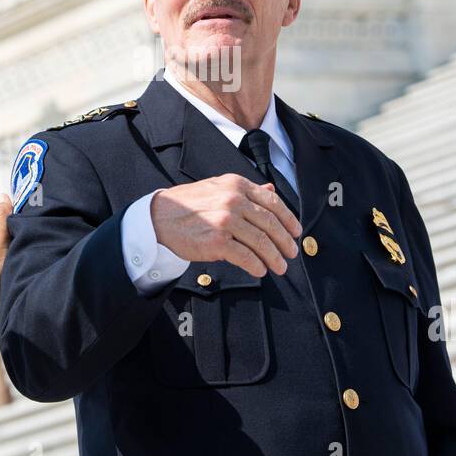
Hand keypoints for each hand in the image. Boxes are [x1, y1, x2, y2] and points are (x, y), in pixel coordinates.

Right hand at [150, 175, 300, 277]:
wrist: (160, 217)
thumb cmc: (189, 204)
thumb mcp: (218, 187)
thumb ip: (246, 190)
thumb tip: (271, 190)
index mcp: (236, 184)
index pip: (272, 201)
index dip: (289, 219)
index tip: (296, 232)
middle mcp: (233, 200)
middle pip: (270, 223)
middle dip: (285, 241)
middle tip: (291, 253)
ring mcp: (226, 220)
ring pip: (261, 242)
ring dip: (274, 257)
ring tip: (280, 267)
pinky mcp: (217, 241)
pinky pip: (245, 256)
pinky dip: (256, 265)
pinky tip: (260, 270)